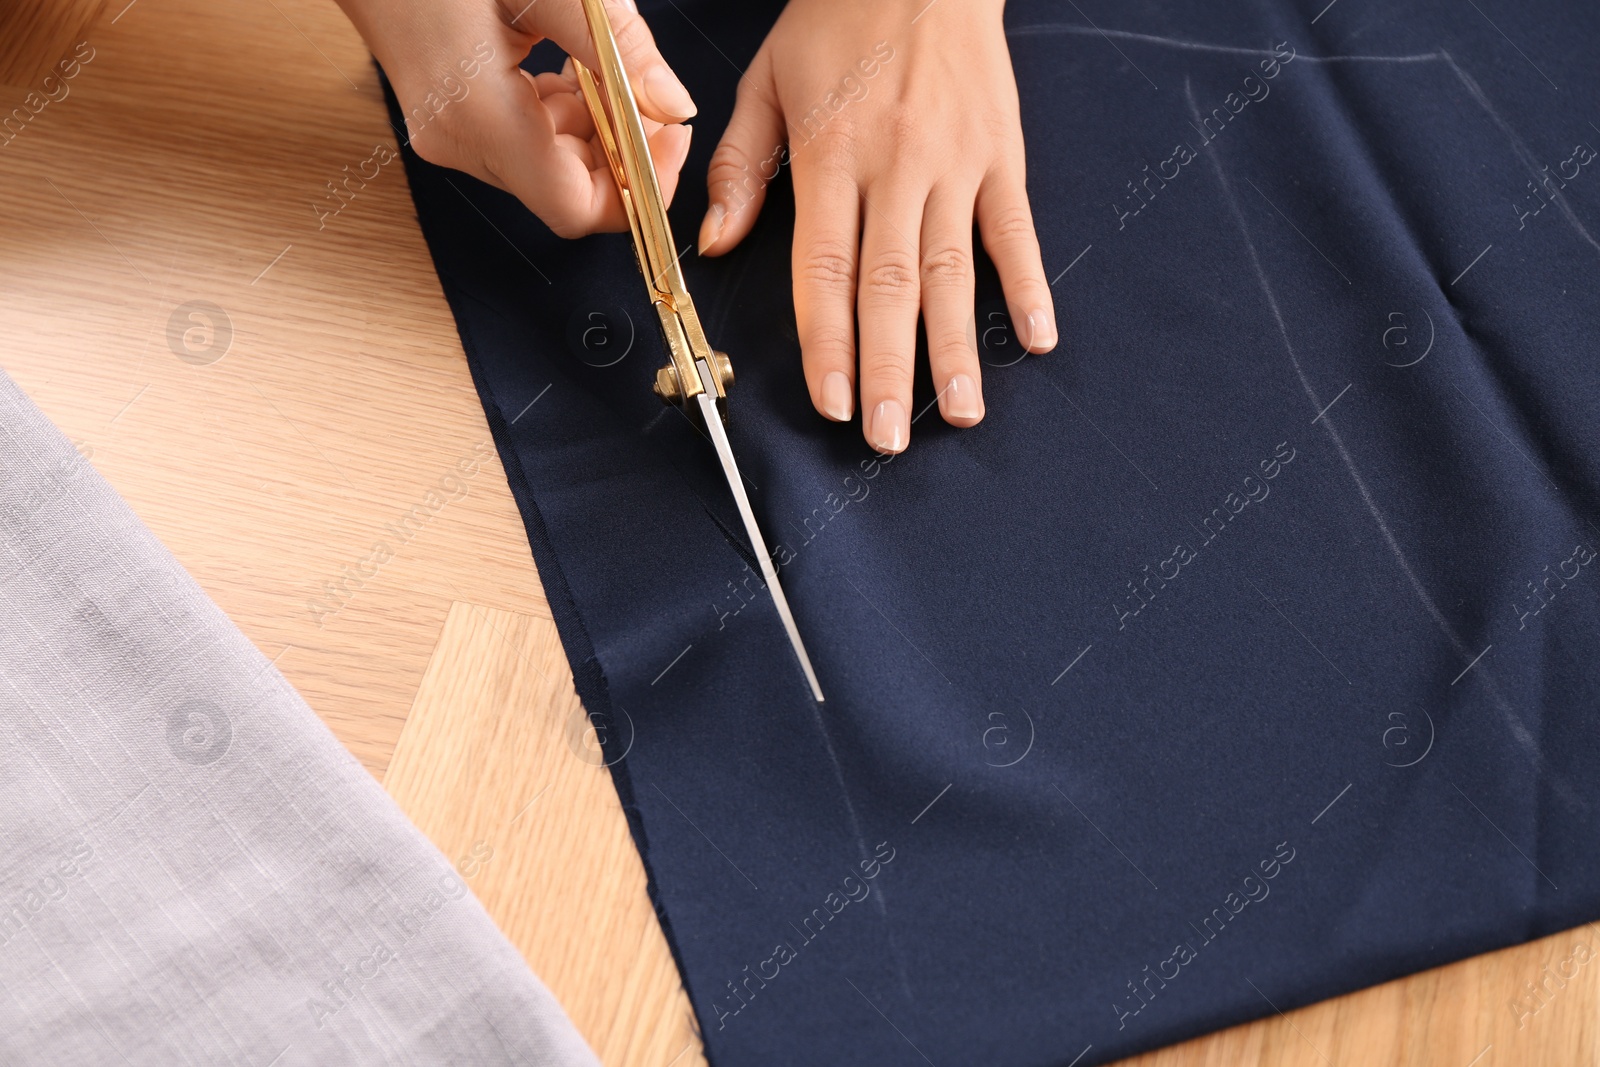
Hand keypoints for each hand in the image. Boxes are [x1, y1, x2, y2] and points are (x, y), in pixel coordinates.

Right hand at [337, 0, 696, 236]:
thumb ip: (617, 46)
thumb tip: (674, 106)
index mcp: (478, 113)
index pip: (576, 207)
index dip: (638, 190)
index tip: (669, 140)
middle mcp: (460, 141)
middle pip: (569, 192)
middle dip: (623, 153)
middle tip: (649, 96)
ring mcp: (450, 135)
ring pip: (552, 168)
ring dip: (595, 129)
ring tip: (601, 65)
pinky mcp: (451, 121)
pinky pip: (528, 142)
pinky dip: (565, 116)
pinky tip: (568, 67)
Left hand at [698, 0, 1055, 452]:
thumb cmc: (838, 16)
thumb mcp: (768, 79)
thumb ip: (741, 166)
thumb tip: (718, 244)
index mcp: (831, 157)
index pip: (825, 269)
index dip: (829, 343)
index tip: (833, 403)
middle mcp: (895, 168)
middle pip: (890, 287)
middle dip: (890, 370)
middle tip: (891, 439)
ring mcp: (955, 164)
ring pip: (953, 271)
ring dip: (957, 348)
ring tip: (963, 414)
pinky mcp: (1001, 154)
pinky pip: (1015, 230)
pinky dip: (1028, 284)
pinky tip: (1036, 337)